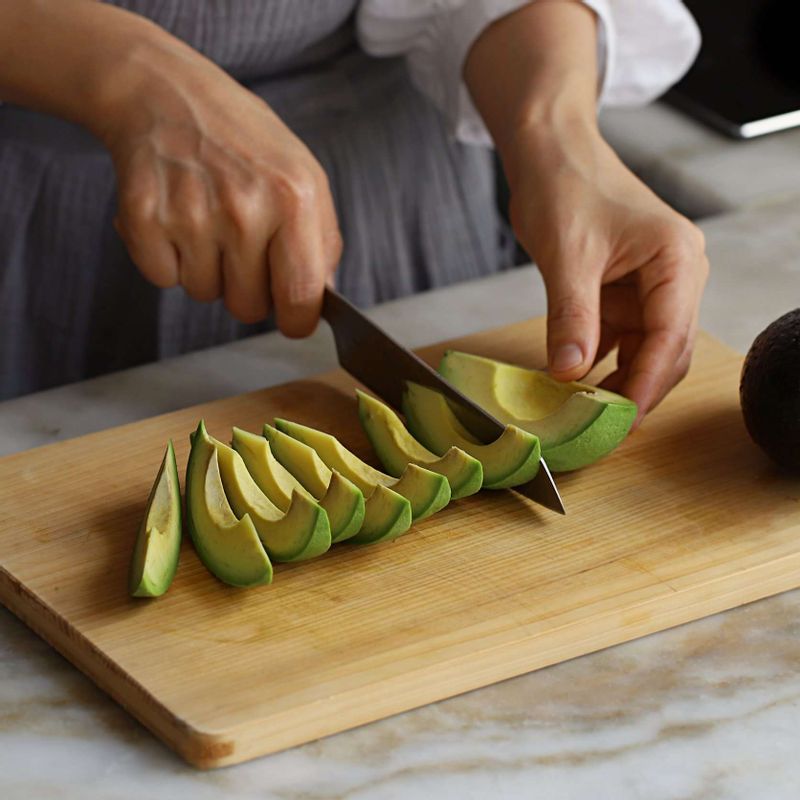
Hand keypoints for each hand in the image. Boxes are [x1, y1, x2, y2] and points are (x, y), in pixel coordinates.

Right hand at [100, 31, 341, 335]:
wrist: (166, 92)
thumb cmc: (243, 140)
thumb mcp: (304, 174)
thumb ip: (322, 241)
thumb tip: (320, 298)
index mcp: (293, 200)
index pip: (301, 297)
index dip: (297, 320)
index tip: (292, 319)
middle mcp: (243, 209)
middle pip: (248, 307)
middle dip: (245, 288)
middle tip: (238, 243)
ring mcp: (191, 214)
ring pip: (204, 294)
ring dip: (205, 269)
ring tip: (205, 219)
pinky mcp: (143, 218)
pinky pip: (162, 279)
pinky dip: (165, 257)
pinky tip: (174, 216)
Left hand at [504, 122, 708, 423]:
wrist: (550, 152)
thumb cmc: (565, 185)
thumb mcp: (567, 257)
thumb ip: (572, 317)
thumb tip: (569, 374)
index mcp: (677, 260)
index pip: (671, 336)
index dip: (646, 384)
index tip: (619, 421)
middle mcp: (675, 275)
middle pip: (666, 350)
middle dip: (635, 390)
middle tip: (602, 428)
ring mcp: (651, 285)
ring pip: (644, 350)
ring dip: (617, 381)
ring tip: (586, 413)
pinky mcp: (625, 292)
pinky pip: (620, 338)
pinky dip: (600, 363)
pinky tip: (576, 384)